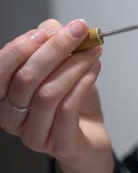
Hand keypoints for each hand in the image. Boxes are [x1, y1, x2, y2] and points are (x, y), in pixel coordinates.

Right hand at [0, 19, 113, 172]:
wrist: (90, 137)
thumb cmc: (72, 102)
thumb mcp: (61, 67)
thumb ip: (52, 46)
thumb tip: (55, 28)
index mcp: (5, 95)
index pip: (1, 69)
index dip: (21, 47)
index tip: (48, 30)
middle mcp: (12, 116)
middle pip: (26, 78)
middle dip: (55, 49)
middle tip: (79, 32)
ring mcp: (33, 133)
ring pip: (47, 93)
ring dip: (74, 65)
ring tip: (93, 52)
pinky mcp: (58, 144)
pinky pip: (67, 109)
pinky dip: (82, 83)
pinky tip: (94, 70)